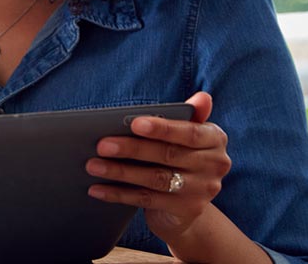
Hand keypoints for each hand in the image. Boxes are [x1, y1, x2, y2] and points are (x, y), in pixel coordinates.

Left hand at [85, 92, 230, 244]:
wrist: (186, 205)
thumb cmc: (177, 157)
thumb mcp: (184, 136)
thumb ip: (186, 115)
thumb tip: (202, 97)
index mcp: (215, 139)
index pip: (190, 132)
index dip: (162, 128)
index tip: (134, 123)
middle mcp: (216, 165)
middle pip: (168, 155)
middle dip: (132, 148)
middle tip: (101, 145)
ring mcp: (203, 190)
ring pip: (155, 179)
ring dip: (120, 172)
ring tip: (92, 165)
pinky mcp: (187, 210)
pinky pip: (147, 200)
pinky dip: (119, 194)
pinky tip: (97, 189)